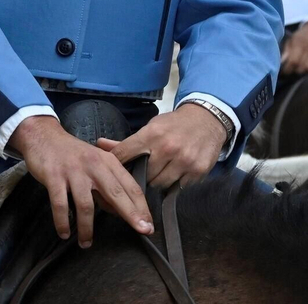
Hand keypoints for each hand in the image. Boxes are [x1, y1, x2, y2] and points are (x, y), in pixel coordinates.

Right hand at [12, 115, 151, 246]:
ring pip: (86, 205)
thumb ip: (109, 184)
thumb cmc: (73, 154)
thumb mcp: (97, 163)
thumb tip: (119, 211)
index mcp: (108, 161)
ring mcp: (74, 171)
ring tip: (86, 243)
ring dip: (86, 228)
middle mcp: (95, 165)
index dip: (141, 206)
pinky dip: (62, 222)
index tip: (149, 224)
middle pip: (116, 193)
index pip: (130, 186)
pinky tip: (64, 233)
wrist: (44, 136)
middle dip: (131, 214)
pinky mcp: (54, 176)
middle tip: (141, 231)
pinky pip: (60, 204)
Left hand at [109, 103, 227, 189]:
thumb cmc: (175, 125)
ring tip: (160, 174)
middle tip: (144, 173)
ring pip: (160, 185)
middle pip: (143, 176)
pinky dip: (175, 184)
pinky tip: (176, 174)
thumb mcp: (152, 127)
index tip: (112, 173)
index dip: (116, 166)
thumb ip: (127, 142)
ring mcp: (184, 160)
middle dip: (141, 176)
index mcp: (152, 134)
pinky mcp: (197, 171)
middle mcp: (168, 148)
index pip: (124, 154)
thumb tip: (99, 145)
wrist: (208, 119)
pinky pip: (178, 187)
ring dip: (158, 182)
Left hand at [280, 21, 307, 76]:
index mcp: (299, 42)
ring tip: (302, 68)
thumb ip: (287, 50)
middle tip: (294, 69)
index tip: (286, 71)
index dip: (288, 69)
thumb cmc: (305, 34)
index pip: (293, 61)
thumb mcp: (293, 38)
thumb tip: (282, 61)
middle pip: (301, 67)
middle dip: (296, 70)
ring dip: (305, 71)